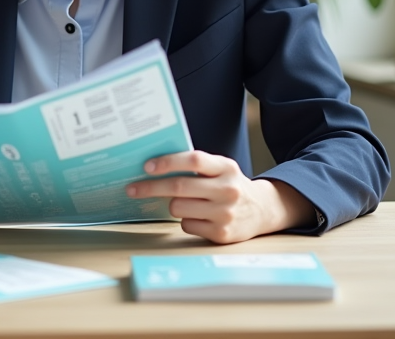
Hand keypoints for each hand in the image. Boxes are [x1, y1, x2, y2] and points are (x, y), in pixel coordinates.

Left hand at [126, 150, 313, 243]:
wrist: (262, 210)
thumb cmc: (229, 185)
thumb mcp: (221, 169)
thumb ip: (196, 166)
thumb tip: (153, 166)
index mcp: (226, 168)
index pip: (194, 160)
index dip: (168, 162)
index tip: (146, 166)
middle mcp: (228, 189)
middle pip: (179, 187)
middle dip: (150, 187)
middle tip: (132, 188)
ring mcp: (226, 213)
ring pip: (178, 208)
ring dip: (173, 206)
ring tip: (184, 203)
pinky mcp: (222, 234)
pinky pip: (187, 226)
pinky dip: (186, 221)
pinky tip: (199, 217)